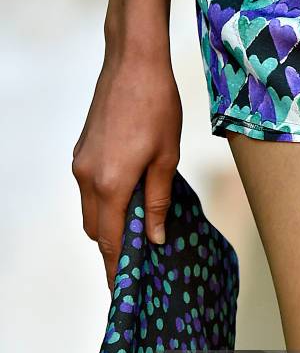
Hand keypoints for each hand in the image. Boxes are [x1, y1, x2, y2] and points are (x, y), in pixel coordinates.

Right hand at [72, 60, 181, 290]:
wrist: (133, 62)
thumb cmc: (157, 106)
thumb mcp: (166, 159)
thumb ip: (158, 202)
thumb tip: (154, 238)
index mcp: (111, 184)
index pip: (111, 241)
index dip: (117, 269)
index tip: (123, 290)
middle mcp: (88, 178)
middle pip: (96, 231)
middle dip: (114, 249)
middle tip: (139, 259)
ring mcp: (81, 165)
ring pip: (91, 212)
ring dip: (110, 226)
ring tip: (138, 229)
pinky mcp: (81, 154)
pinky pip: (89, 192)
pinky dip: (105, 205)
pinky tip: (127, 200)